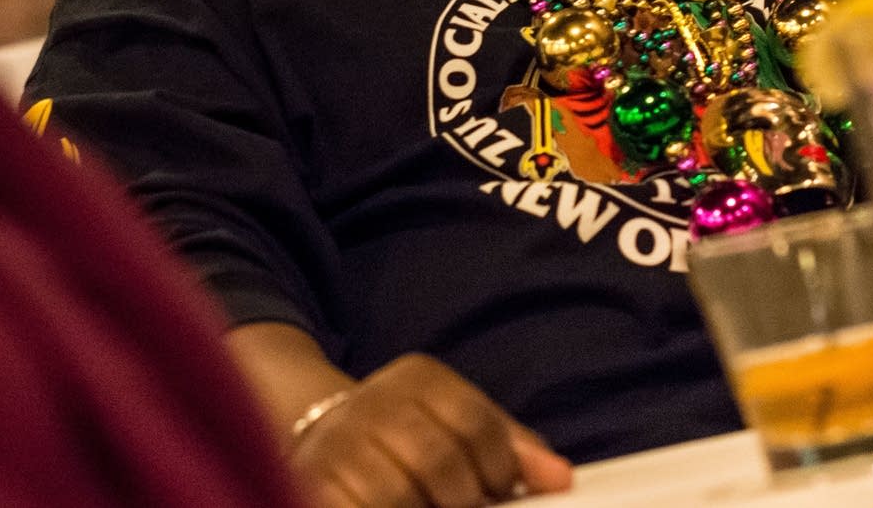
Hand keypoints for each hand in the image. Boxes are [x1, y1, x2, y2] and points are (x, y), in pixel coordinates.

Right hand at [293, 354, 572, 507]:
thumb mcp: (454, 423)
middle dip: (465, 501)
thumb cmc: (404, 438)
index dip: (500, 468)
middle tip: (469, 507)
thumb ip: (508, 447)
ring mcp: (338, 443)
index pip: (476, 423)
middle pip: (440, 462)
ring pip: (400, 497)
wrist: (316, 433)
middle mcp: (373, 401)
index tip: (500, 491)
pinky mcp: (312, 480)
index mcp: (417, 378)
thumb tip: (559, 477)